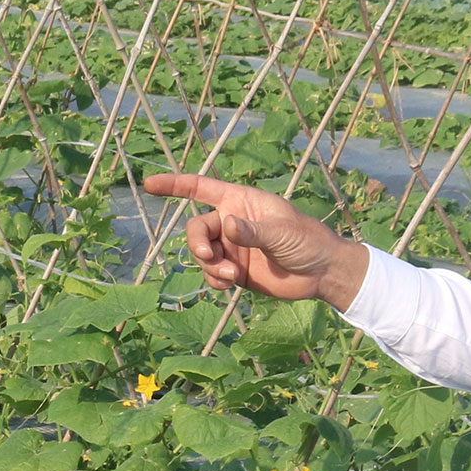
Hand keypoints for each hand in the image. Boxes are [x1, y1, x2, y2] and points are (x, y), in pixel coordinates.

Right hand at [141, 172, 369, 306]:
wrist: (321, 273)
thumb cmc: (307, 241)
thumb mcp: (281, 232)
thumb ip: (252, 230)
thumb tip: (226, 226)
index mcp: (240, 202)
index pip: (201, 188)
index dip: (174, 185)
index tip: (149, 184)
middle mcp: (230, 223)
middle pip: (196, 229)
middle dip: (197, 244)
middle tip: (209, 256)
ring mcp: (231, 248)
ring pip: (202, 255)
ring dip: (210, 267)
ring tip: (232, 276)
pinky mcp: (234, 272)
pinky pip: (211, 276)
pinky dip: (215, 281)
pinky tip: (230, 285)